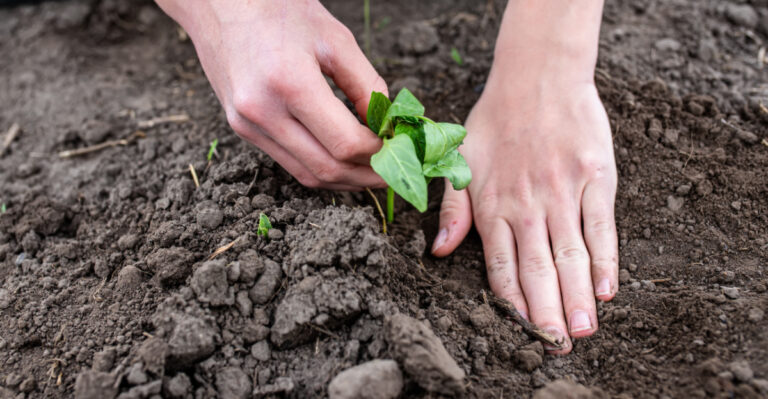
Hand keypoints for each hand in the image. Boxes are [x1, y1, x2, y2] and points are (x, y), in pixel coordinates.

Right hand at [156, 0, 386, 189]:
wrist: (220, 2)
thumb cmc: (280, 9)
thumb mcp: (336, 38)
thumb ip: (367, 85)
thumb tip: (385, 127)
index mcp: (290, 83)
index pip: (345, 142)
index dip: (378, 153)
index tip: (398, 147)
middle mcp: (262, 111)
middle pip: (327, 168)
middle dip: (366, 177)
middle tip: (393, 173)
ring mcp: (246, 124)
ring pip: (306, 175)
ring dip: (344, 180)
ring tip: (371, 173)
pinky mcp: (240, 128)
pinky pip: (289, 162)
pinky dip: (319, 168)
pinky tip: (341, 161)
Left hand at [432, 70, 617, 353]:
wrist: (537, 76)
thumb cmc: (495, 120)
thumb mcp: (459, 161)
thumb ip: (452, 208)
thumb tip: (437, 251)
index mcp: (493, 207)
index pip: (502, 268)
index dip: (514, 305)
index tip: (524, 334)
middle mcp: (527, 207)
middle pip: (539, 271)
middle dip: (548, 314)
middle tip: (558, 347)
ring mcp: (564, 194)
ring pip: (570, 256)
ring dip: (577, 296)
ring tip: (584, 330)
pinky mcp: (596, 179)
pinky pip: (602, 227)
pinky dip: (606, 260)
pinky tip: (607, 288)